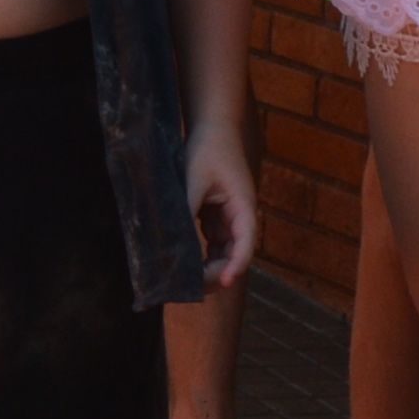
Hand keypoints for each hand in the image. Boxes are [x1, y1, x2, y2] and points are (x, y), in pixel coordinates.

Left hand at [184, 118, 259, 288]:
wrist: (212, 128)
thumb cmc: (208, 150)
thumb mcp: (194, 179)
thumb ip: (187, 208)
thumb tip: (173, 240)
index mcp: (244, 208)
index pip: (245, 245)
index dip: (236, 266)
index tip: (225, 283)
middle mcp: (240, 218)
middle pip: (234, 256)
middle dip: (216, 275)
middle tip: (190, 289)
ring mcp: (228, 220)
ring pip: (222, 254)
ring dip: (207, 270)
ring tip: (183, 285)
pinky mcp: (216, 218)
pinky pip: (210, 245)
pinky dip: (199, 258)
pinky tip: (181, 267)